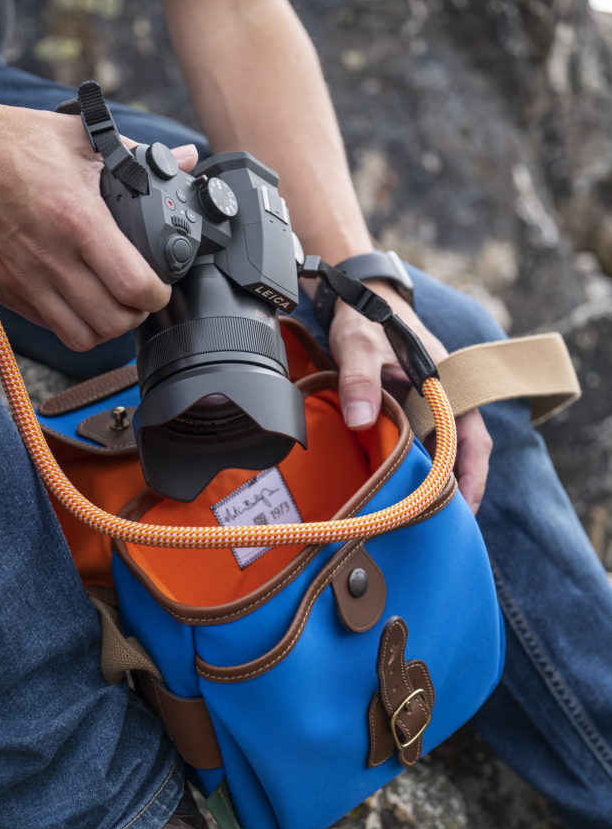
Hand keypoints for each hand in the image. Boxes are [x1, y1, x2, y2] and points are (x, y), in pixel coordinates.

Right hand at [0, 92, 197, 350]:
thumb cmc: (12, 142)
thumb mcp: (80, 139)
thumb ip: (138, 155)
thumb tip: (184, 158)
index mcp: (76, 219)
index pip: (133, 285)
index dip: (157, 294)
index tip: (160, 286)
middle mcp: (50, 257)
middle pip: (112, 322)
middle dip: (136, 315)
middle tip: (139, 298)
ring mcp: (25, 279)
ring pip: (82, 338)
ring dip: (106, 328)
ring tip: (113, 306)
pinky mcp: (6, 291)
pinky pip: (51, 328)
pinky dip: (74, 325)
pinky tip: (81, 302)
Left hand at [328, 281, 491, 513]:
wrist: (356, 298)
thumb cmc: (365, 318)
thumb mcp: (359, 345)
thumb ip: (359, 379)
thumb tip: (360, 420)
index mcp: (446, 383)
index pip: (471, 439)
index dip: (471, 476)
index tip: (464, 508)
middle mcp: (443, 398)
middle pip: (460, 454)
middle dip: (453, 492)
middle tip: (438, 530)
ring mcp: (427, 406)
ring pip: (440, 453)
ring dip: (432, 483)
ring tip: (417, 521)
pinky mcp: (409, 411)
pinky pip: (419, 445)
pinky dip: (414, 469)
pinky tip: (398, 492)